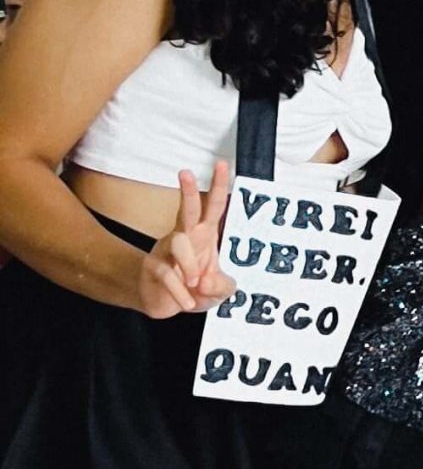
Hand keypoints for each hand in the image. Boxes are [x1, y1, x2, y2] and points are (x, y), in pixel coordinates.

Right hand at [138, 163, 233, 318]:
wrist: (163, 304)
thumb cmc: (195, 290)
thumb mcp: (218, 292)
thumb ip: (222, 287)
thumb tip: (209, 281)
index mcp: (205, 236)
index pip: (215, 207)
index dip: (220, 186)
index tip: (222, 164)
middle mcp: (185, 237)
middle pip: (188, 210)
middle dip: (188, 191)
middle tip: (186, 171)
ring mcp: (166, 250)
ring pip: (177, 242)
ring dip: (189, 266)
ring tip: (196, 286)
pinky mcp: (153, 266)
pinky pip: (167, 274)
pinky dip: (180, 292)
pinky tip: (187, 303)